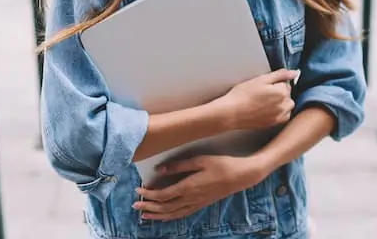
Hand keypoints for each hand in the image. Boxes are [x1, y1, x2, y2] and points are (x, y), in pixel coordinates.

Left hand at [133, 155, 266, 220]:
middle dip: (148, 206)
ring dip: (157, 215)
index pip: (163, 195)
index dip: (149, 194)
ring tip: (144, 215)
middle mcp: (191, 198)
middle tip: (135, 205)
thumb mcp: (200, 160)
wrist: (241, 176)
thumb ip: (178, 166)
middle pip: (165, 207)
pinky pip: (182, 214)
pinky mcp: (201, 204)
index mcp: (188, 187)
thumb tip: (159, 170)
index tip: (138, 190)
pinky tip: (164, 217)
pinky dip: (170, 217)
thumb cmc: (222, 164)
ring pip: (173, 214)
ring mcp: (196, 203)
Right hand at [215, 69, 297, 130]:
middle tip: (263, 93)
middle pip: (287, 95)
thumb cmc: (242, 95)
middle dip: (279, 93)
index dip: (275, 83)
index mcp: (282, 92)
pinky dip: (279, 112)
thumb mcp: (261, 79)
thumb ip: (280, 75)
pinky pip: (283, 116)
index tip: (264, 86)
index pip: (286, 84)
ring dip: (281, 103)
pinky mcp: (273, 124)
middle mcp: (283, 105)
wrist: (231, 112)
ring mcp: (279, 116)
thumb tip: (295, 72)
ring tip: (264, 102)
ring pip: (287, 106)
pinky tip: (266, 110)